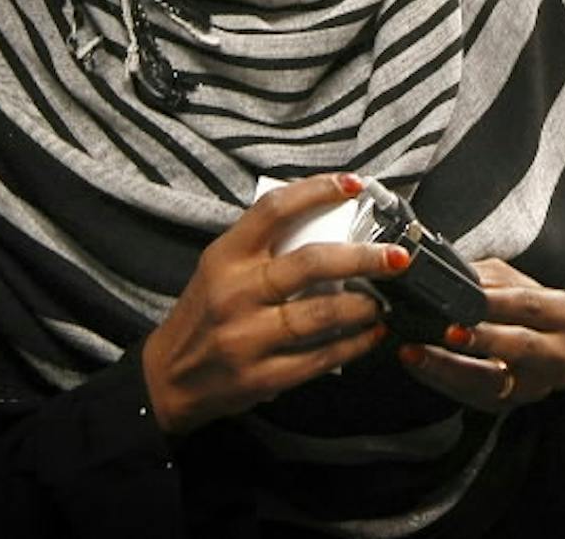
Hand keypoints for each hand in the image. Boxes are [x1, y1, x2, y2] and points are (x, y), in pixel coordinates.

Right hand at [141, 173, 411, 434]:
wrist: (167, 379)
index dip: (318, 190)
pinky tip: (372, 335)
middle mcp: (234, 292)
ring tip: (385, 301)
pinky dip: (354, 344)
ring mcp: (246, 337)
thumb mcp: (220, 268)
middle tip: (398, 257)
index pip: (274, 210)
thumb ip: (264, 246)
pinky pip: (319, 358)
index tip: (356, 185)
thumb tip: (333, 220)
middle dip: (364, 257)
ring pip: (321, 313)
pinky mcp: (260, 377)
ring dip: (364, 306)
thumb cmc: (204, 314)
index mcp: (226, 256)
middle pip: (311, 263)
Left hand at [396, 258, 564, 413]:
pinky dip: (442, 382)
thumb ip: (491, 280)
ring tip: (418, 354)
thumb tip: (453, 273)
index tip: (466, 295)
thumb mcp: (522, 287)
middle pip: (518, 346)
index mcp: (561, 313)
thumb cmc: (536, 314)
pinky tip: (420, 368)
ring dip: (451, 368)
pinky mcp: (508, 404)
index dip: (497, 302)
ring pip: (492, 381)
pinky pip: (472, 397)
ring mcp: (533, 385)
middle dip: (480, 339)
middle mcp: (555, 353)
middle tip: (447, 332)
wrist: (560, 352)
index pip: (528, 305)